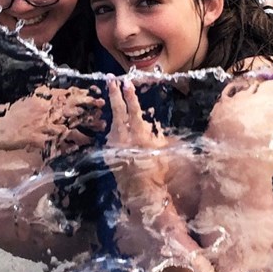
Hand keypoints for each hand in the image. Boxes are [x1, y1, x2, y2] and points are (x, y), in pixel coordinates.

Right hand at [0, 86, 102, 159]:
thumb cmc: (11, 114)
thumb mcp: (28, 99)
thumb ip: (43, 95)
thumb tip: (59, 91)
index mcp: (43, 100)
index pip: (68, 96)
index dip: (84, 97)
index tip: (96, 98)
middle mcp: (46, 112)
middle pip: (73, 112)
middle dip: (89, 114)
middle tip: (102, 115)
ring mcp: (44, 127)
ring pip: (69, 130)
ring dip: (84, 132)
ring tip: (95, 135)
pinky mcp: (41, 141)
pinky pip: (59, 145)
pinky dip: (70, 147)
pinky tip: (79, 148)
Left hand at [105, 78, 171, 195]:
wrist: (141, 193)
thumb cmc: (158, 172)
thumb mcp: (163, 151)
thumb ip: (158, 135)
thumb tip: (155, 123)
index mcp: (140, 136)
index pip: (134, 110)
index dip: (130, 96)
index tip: (127, 82)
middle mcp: (124, 138)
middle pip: (117, 111)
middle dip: (114, 93)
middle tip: (110, 79)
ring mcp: (114, 145)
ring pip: (112, 121)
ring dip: (113, 107)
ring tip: (112, 93)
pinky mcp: (108, 152)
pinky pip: (111, 134)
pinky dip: (114, 125)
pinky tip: (116, 121)